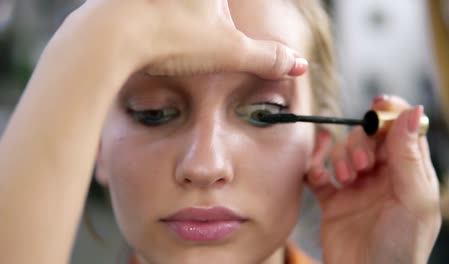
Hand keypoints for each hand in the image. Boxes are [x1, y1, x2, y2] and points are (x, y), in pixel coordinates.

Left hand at [68, 0, 306, 78]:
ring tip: (188, 35)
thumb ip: (267, 58)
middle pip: (212, 5)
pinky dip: (160, 12)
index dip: (229, 15)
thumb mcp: (229, 52)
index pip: (233, 1)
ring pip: (179, 6)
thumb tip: (299, 65)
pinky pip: (152, 6)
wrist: (111, 38)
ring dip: (187, 14)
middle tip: (214, 31)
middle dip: (215, 15)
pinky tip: (158, 28)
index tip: (227, 27)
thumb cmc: (170, 37)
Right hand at [308, 95, 440, 263]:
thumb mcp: (414, 200)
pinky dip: (315, 171)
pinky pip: (319, 175)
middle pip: (368, 137)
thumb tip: (413, 111)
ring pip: (342, 151)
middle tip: (361, 164)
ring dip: (339, 157)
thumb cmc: (400, 247)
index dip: (390, 114)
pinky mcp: (332, 200)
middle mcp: (383, 176)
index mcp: (409, 173)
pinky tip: (320, 180)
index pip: (402, 130)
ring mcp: (356, 187)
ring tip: (345, 179)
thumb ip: (409, 156)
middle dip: (361, 142)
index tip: (377, 106)